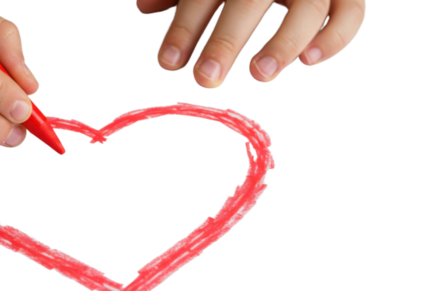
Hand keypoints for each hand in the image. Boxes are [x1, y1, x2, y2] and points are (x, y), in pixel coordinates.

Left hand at [136, 0, 366, 89]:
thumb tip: (142, 7)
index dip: (185, 28)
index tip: (168, 65)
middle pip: (251, 0)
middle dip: (226, 40)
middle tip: (206, 79)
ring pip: (308, 10)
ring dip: (283, 43)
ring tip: (259, 76)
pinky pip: (351, 15)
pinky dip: (334, 39)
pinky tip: (308, 61)